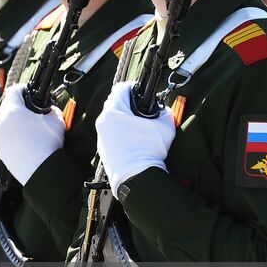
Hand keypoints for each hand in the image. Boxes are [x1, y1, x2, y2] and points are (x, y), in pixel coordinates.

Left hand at [0, 84, 65, 184]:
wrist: (41, 172)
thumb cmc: (48, 145)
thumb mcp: (56, 120)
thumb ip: (51, 109)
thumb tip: (48, 109)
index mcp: (13, 110)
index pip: (14, 91)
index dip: (23, 89)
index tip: (30, 93)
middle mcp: (1, 122)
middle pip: (8, 106)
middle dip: (19, 107)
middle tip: (32, 111)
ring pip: (5, 122)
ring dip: (14, 121)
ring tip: (29, 128)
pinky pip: (4, 136)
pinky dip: (12, 135)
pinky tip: (25, 141)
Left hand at [93, 82, 173, 196]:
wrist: (136, 178)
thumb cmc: (148, 151)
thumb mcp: (165, 127)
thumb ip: (166, 113)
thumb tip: (165, 111)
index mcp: (114, 111)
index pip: (121, 88)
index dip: (133, 88)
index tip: (141, 93)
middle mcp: (103, 121)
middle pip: (114, 103)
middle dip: (128, 104)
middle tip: (141, 110)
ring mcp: (101, 136)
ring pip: (111, 119)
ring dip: (123, 119)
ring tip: (138, 127)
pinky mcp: (102, 148)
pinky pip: (110, 133)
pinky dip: (119, 133)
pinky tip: (132, 140)